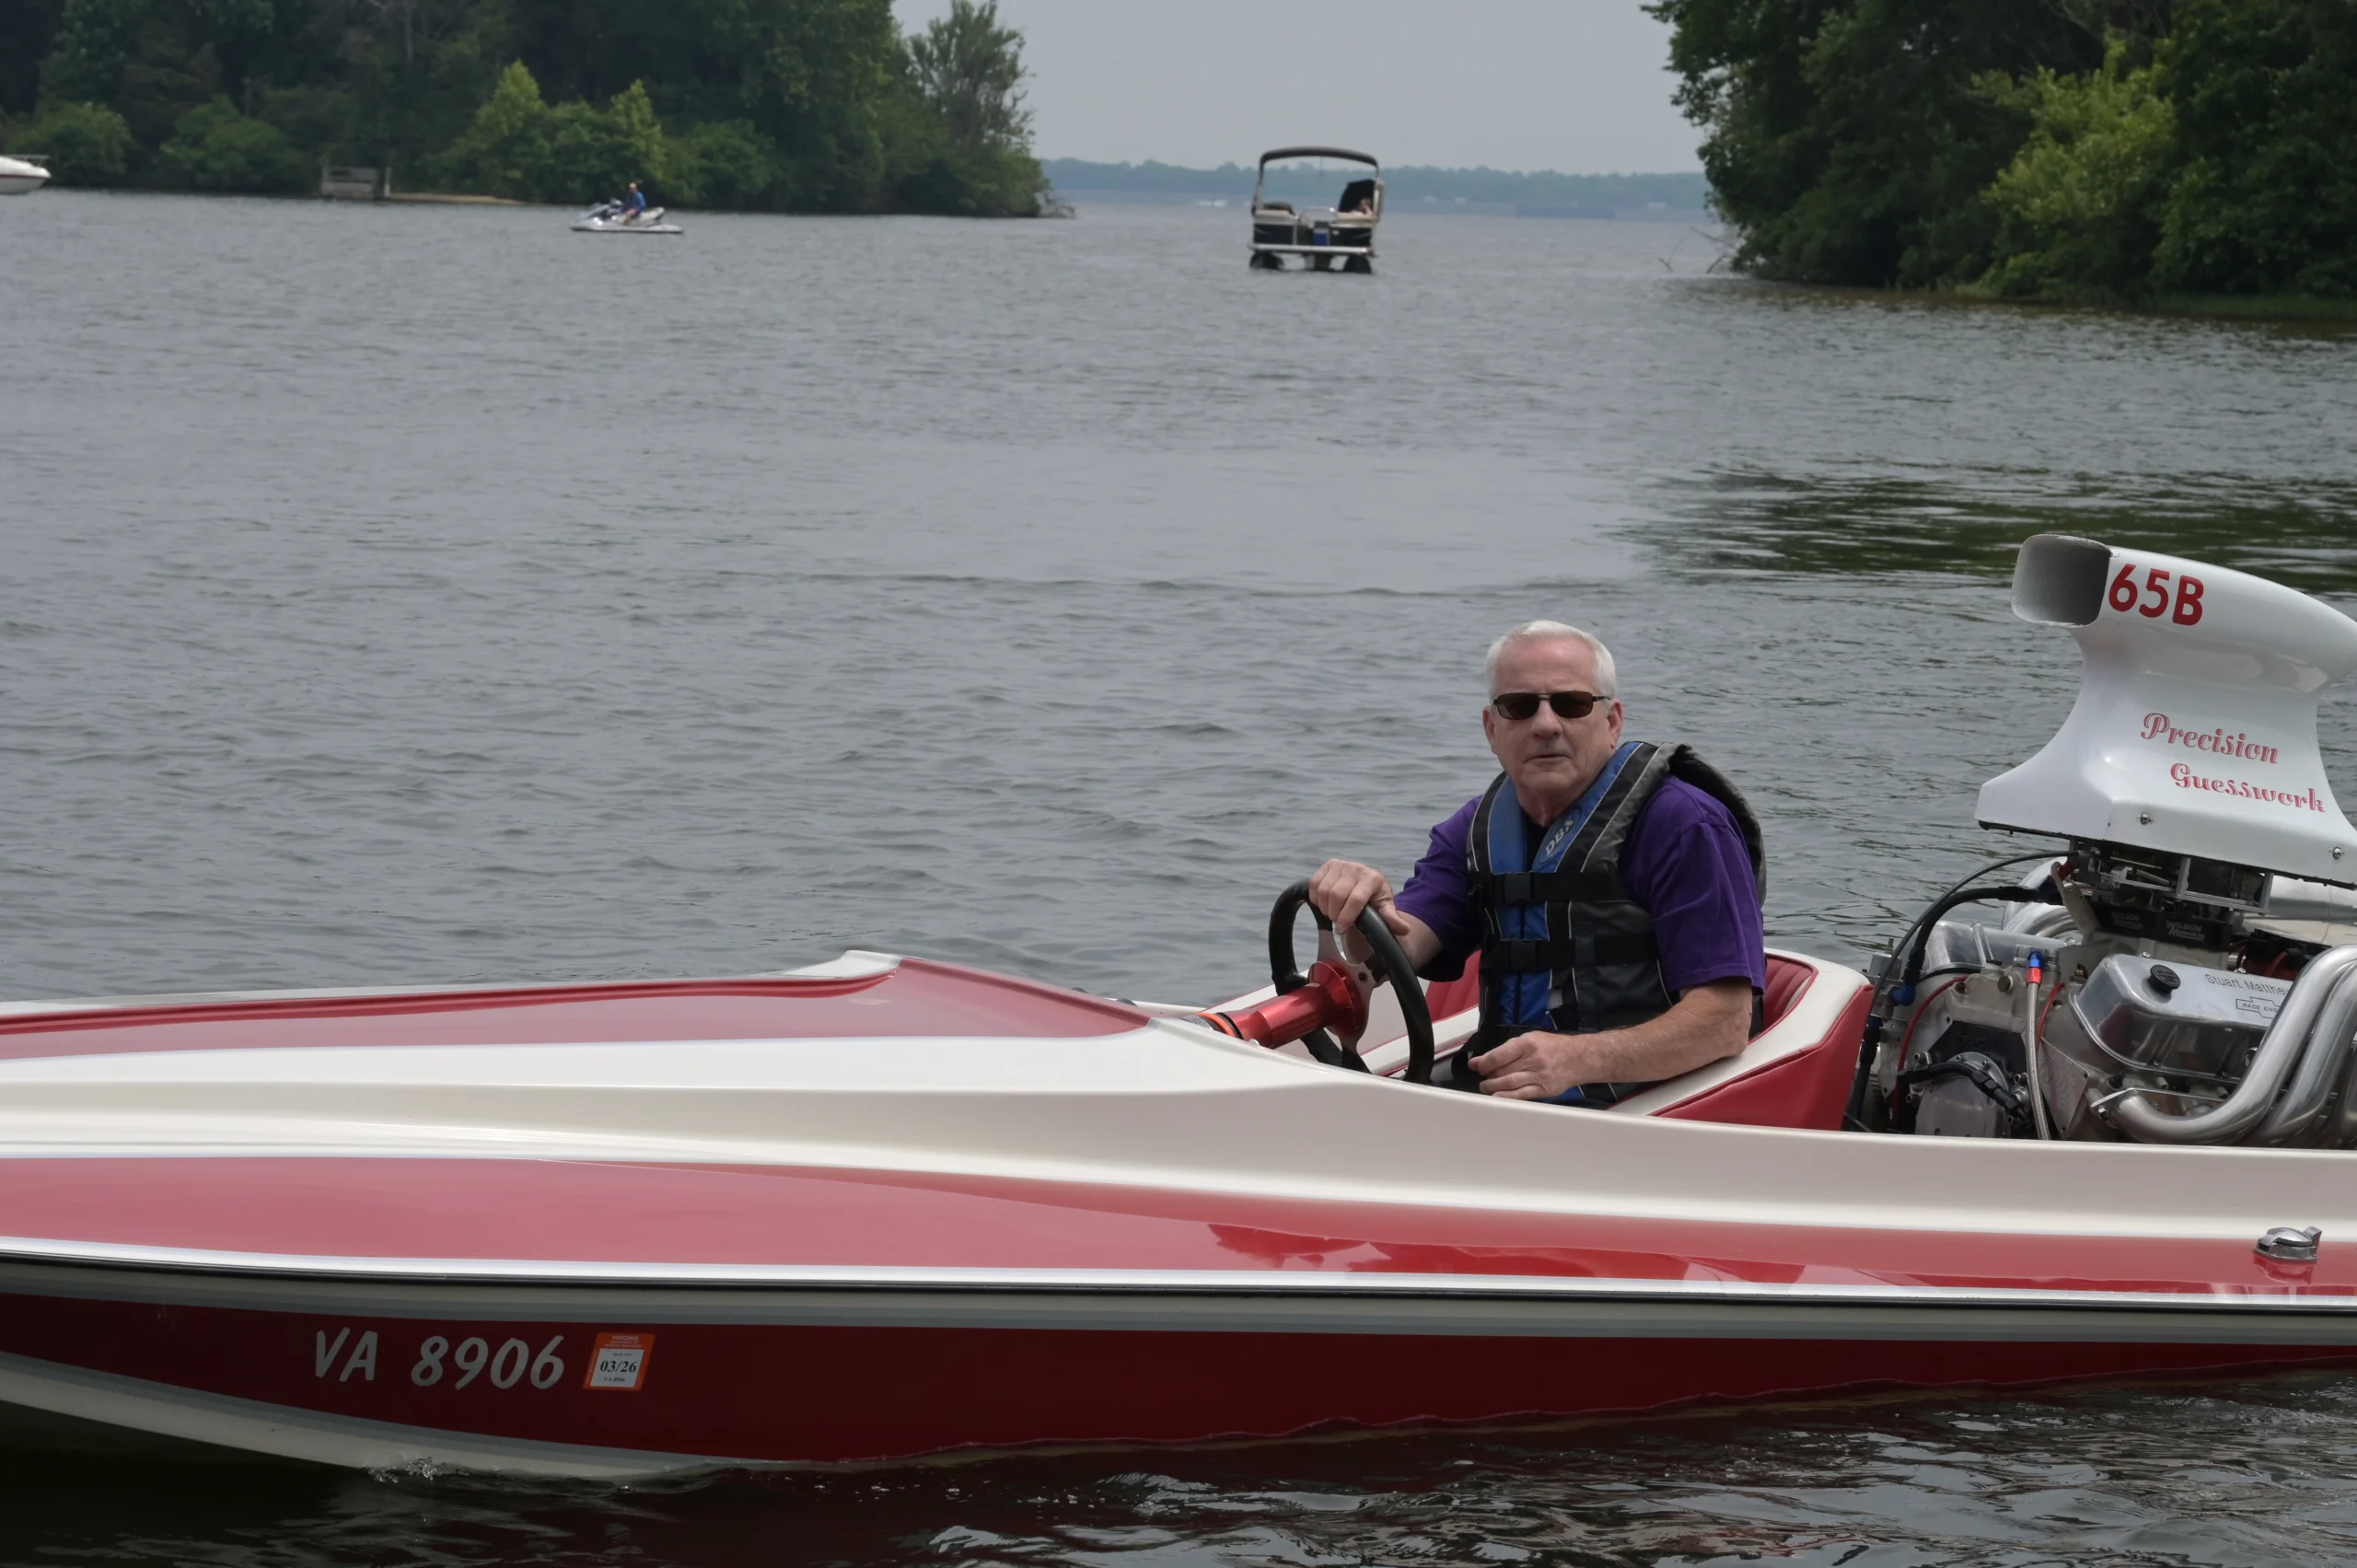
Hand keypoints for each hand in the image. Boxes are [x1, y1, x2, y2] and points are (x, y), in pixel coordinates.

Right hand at [1307, 860, 1413, 941]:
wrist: (1365, 886)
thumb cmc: (1374, 899)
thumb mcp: (1385, 909)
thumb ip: (1392, 919)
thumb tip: (1405, 929)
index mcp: (1372, 878)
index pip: (1356, 899)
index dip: (1346, 917)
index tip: (1342, 929)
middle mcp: (1355, 868)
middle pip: (1336, 895)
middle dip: (1335, 914)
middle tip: (1338, 921)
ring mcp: (1340, 864)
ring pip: (1323, 890)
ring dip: (1325, 907)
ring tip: (1333, 913)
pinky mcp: (1327, 865)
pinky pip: (1313, 883)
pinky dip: (1315, 898)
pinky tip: (1325, 903)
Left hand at [1470, 1030, 1591, 1099]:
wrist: (1580, 1058)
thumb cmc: (1553, 1047)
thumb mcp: (1531, 1039)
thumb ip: (1507, 1049)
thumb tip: (1482, 1060)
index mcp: (1528, 1043)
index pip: (1499, 1055)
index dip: (1484, 1063)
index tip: (1476, 1066)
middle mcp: (1533, 1059)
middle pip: (1502, 1071)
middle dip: (1488, 1076)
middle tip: (1483, 1077)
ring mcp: (1540, 1076)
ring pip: (1509, 1083)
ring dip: (1493, 1087)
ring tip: (1486, 1087)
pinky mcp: (1544, 1090)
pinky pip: (1522, 1095)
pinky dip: (1507, 1097)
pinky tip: (1497, 1098)